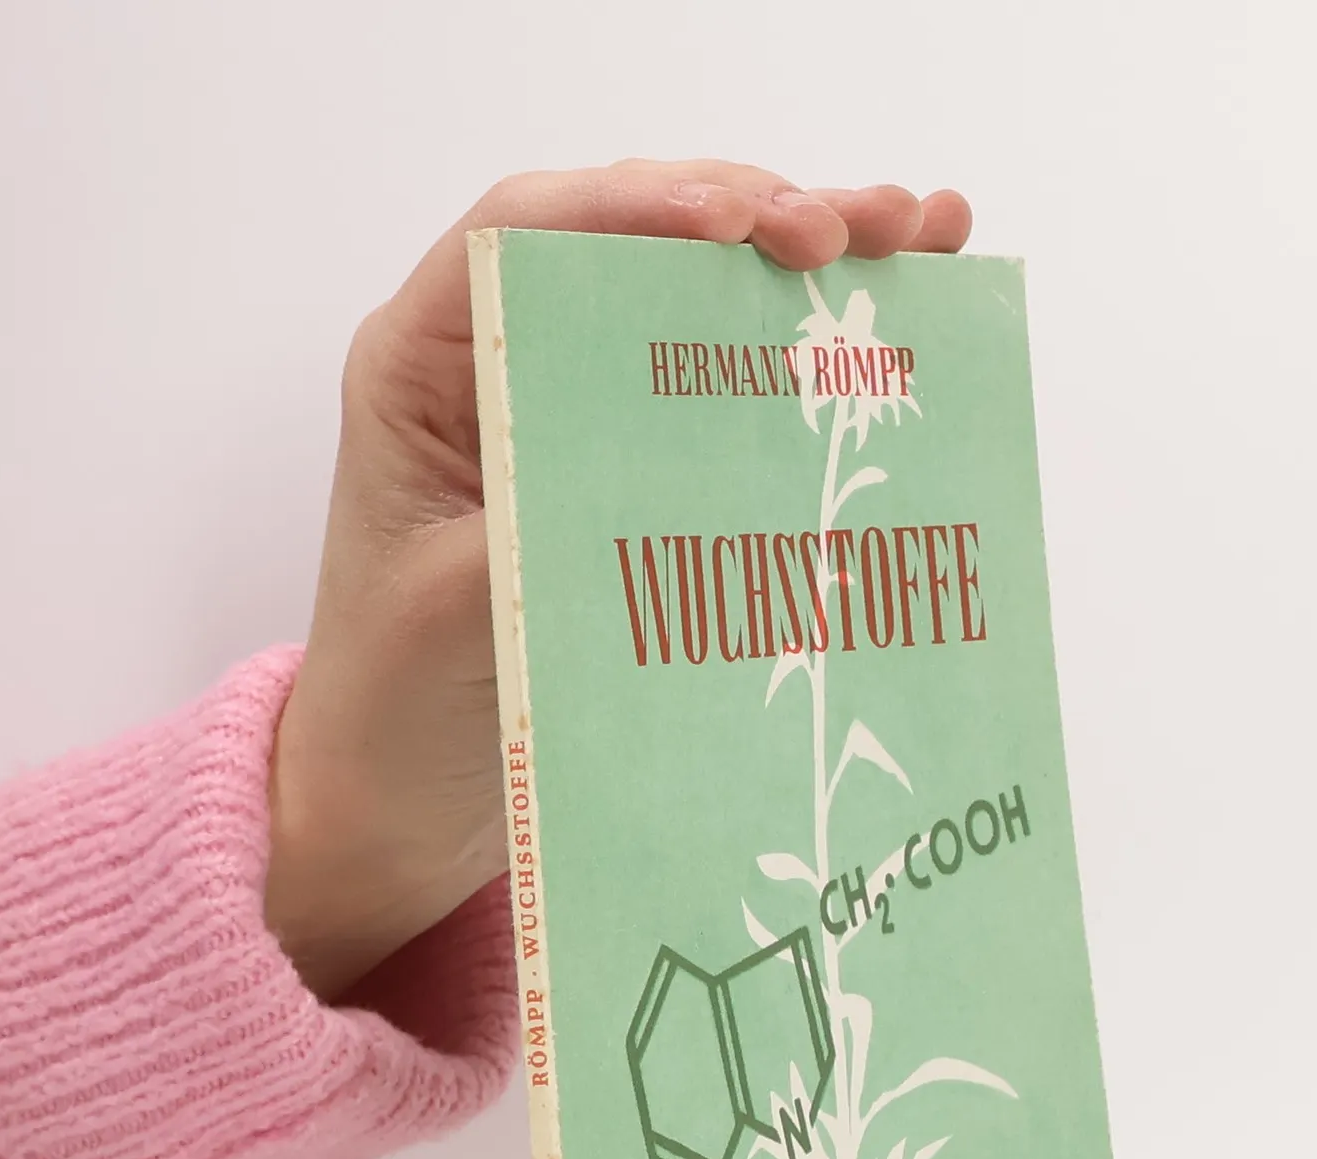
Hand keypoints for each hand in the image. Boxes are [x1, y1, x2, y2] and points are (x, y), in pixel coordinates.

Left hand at [264, 158, 971, 1001]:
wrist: (399, 794)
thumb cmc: (396, 700)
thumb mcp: (454, 612)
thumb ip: (539, 522)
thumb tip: (667, 463)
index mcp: (425, 365)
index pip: (532, 233)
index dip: (645, 206)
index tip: (745, 224)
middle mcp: (504, 360)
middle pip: (636, 239)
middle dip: (758, 214)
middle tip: (863, 231)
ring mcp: (578, 406)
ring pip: (694, 293)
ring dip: (807, 258)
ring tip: (921, 233)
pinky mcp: (634, 464)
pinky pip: (724, 382)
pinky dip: (806, 345)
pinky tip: (905, 307)